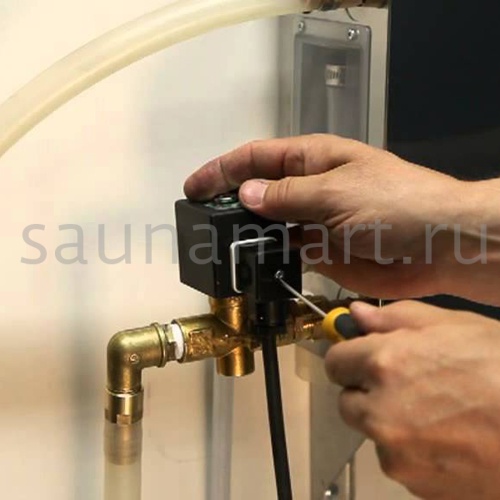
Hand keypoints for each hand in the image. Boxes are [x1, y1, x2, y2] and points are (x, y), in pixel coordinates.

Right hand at [185, 134, 496, 301]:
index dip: (222, 170)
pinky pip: (285, 252)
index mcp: (313, 159)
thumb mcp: (337, 192)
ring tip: (217, 246)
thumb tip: (245, 194)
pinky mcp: (320, 251)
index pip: (257, 158)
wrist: (438, 246)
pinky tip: (249, 264)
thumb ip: (288, 196)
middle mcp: (309, 188)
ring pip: (269, 225)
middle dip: (227, 203)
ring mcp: (313, 221)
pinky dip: (266, 257)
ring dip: (245, 234)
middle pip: (258, 192)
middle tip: (199, 221)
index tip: (194, 187)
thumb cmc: (396, 204)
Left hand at [326, 301, 499, 499]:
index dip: (351, 359)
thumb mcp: (451, 324)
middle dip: (367, 393)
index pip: (335, 363)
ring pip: (375, 434)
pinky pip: (402, 462)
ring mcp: (397, 455)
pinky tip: (452, 441)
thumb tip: (355, 315)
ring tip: (441, 415)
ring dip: (392, 424)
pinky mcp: (417, 487)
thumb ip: (394, 318)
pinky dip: (415, 452)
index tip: (367, 358)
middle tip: (408, 386)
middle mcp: (379, 413)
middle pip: (348, 403)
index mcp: (382, 365)